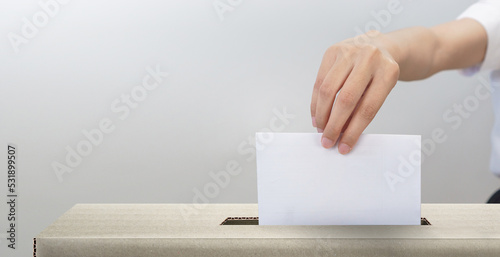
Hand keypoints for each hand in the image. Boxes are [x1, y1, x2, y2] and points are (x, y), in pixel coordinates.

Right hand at [311, 32, 399, 153]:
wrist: (380, 46)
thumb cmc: (380, 74)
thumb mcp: (382, 90)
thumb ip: (363, 109)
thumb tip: (342, 134)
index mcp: (388, 72)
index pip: (368, 108)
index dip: (354, 131)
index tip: (344, 147)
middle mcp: (368, 58)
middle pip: (346, 99)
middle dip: (334, 125)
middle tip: (327, 141)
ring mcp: (349, 52)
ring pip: (328, 90)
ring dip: (321, 114)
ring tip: (320, 129)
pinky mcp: (333, 51)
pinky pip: (319, 81)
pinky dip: (315, 102)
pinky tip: (316, 115)